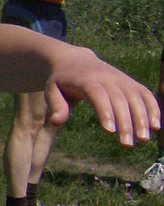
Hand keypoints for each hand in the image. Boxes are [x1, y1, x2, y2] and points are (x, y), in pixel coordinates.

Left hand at [42, 45, 158, 145]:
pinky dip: (153, 108)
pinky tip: (156, 126)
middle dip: (125, 122)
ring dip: (142, 118)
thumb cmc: (62, 80)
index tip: (110, 132)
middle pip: (120, 99)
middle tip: (127, 144)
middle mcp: (107, 77)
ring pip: (136, 97)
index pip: (98, 95)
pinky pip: (145, 93)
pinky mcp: (130, 82)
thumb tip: (56, 122)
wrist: (75, 60)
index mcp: (86, 79)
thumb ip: (55, 105)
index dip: (105, 112)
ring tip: (144, 139)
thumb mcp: (51, 90)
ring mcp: (121, 78)